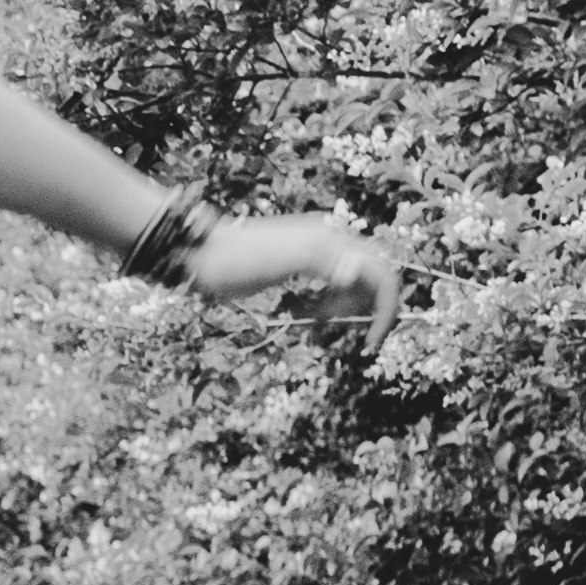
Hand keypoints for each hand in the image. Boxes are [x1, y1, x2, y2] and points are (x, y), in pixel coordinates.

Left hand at [203, 211, 401, 358]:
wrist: (199, 253)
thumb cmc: (235, 260)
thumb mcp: (278, 262)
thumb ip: (322, 260)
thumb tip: (357, 272)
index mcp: (332, 241)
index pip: (381, 274)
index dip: (385, 309)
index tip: (370, 343)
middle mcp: (330, 242)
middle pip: (370, 280)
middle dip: (360, 310)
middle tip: (324, 328)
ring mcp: (316, 253)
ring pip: (350, 286)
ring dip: (340, 310)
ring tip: (311, 324)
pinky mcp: (301, 265)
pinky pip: (329, 287)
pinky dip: (324, 305)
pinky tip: (303, 315)